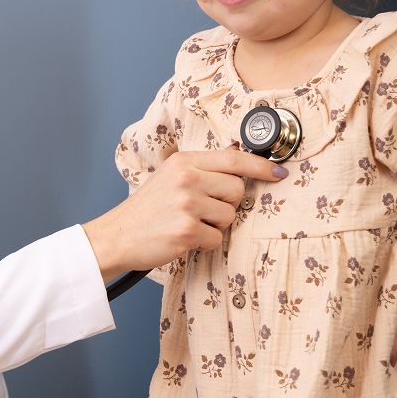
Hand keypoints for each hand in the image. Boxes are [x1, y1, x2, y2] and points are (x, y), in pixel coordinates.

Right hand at [82, 147, 287, 280]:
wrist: (117, 235)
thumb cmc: (147, 209)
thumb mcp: (170, 176)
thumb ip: (201, 168)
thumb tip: (237, 154)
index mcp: (184, 161)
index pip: (233, 158)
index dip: (261, 166)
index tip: (279, 173)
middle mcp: (186, 178)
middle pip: (237, 190)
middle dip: (227, 204)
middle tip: (203, 211)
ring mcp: (187, 204)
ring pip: (229, 216)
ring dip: (215, 225)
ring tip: (189, 223)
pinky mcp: (187, 230)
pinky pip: (217, 238)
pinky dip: (205, 243)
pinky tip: (184, 238)